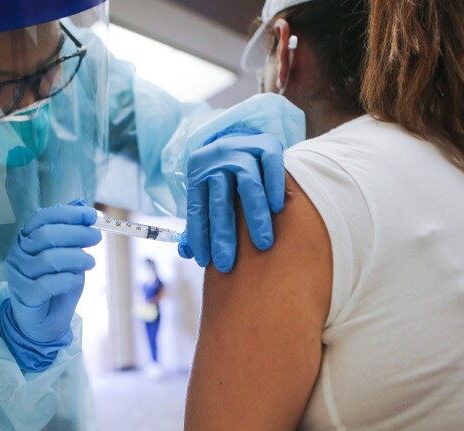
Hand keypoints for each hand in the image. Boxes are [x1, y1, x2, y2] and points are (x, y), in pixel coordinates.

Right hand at [0, 200, 101, 370]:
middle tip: (97, 238)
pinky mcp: (23, 297)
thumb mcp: (68, 254)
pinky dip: (66, 280)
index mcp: (26, 238)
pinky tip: (75, 280)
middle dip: (76, 234)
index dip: (68, 214)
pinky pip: (46, 285)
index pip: (43, 217)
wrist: (44, 322)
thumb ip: (71, 231)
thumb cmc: (57, 284)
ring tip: (90, 262)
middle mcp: (17, 254)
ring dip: (76, 258)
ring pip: (48, 260)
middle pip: (45, 236)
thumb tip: (82, 204)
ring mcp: (17, 276)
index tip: (92, 215)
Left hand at [179, 128, 283, 271]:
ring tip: (262, 244)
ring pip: (248, 184)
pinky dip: (274, 186)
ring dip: (254, 216)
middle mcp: (217, 160)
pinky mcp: (266, 143)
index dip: (200, 236)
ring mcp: (242, 150)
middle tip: (228, 264)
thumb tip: (186, 252)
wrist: (239, 134)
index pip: (197, 208)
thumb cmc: (222, 176)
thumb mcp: (205, 191)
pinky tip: (277, 209)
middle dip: (223, 235)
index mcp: (198, 173)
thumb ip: (197, 221)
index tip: (205, 261)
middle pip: (220, 201)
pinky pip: (271, 165)